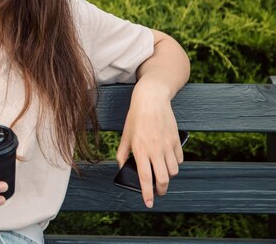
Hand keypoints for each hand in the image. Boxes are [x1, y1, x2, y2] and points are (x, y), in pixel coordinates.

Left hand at [116, 83, 183, 207]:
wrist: (152, 100)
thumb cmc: (136, 117)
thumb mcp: (125, 135)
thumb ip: (122, 154)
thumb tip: (122, 168)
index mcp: (140, 150)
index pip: (146, 178)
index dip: (148, 193)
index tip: (149, 203)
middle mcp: (156, 150)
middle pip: (163, 179)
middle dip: (161, 190)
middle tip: (158, 192)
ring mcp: (168, 145)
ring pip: (173, 171)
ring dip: (168, 176)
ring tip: (162, 175)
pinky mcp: (176, 140)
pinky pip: (179, 159)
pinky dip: (175, 164)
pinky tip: (169, 161)